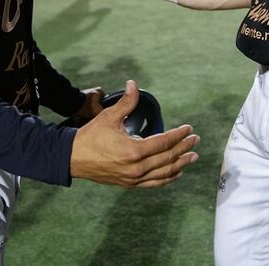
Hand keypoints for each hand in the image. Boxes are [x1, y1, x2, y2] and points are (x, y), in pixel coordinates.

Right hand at [69, 80, 199, 187]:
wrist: (72, 158)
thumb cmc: (91, 136)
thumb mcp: (109, 116)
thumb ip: (126, 102)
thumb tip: (134, 84)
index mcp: (134, 151)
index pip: (164, 142)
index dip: (179, 135)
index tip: (189, 129)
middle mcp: (136, 168)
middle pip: (168, 158)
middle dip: (184, 148)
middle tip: (195, 140)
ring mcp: (133, 178)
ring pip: (164, 173)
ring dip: (180, 164)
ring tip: (192, 157)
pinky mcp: (129, 184)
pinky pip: (154, 183)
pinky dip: (167, 178)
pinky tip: (176, 173)